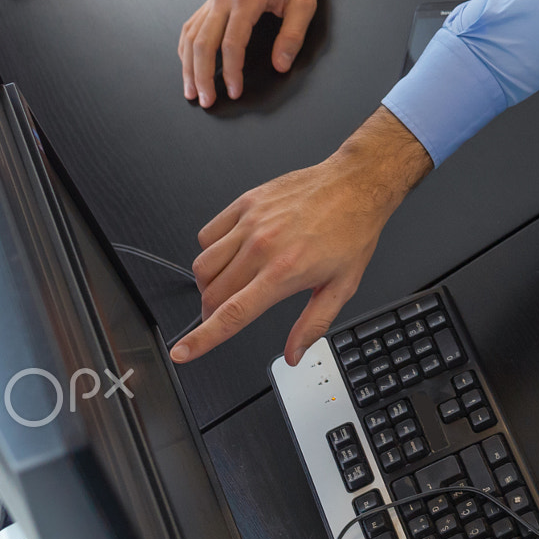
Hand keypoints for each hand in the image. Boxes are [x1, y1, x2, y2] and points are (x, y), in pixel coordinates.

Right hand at [171, 108, 431, 365]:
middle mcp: (262, 247)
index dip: (202, 339)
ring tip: (230, 285)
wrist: (356, 184)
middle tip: (225, 314)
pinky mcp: (246, 203)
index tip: (182, 353)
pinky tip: (230, 253)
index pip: (231, 314)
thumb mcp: (343, 286)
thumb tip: (294, 354)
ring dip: (208, 285)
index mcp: (284, 272)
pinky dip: (210, 250)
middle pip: (212, 294)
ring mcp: (250, 222)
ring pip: (203, 266)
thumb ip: (314, 324)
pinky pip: (208, 234)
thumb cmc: (352, 230)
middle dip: (211, 314)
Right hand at [180, 0, 317, 106]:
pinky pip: (191, 26)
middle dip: (201, 76)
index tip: (235, 90)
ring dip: (188, 66)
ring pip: (191, 37)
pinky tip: (187, 64)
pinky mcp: (211, 0)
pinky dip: (186, 48)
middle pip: (202, 43)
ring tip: (191, 91)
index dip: (231, 71)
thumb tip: (281, 64)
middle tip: (206, 100)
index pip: (232, 43)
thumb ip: (293, 34)